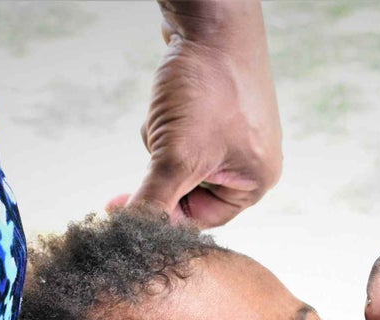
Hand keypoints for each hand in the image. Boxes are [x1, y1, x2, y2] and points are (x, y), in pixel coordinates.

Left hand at [125, 0, 281, 227]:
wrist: (211, 20)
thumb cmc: (206, 87)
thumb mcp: (175, 156)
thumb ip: (153, 202)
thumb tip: (128, 237)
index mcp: (257, 181)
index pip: (200, 219)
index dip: (161, 215)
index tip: (123, 210)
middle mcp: (252, 161)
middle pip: (186, 189)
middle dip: (164, 169)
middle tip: (158, 145)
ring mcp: (236, 133)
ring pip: (178, 161)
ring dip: (161, 145)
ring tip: (168, 116)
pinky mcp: (217, 109)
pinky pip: (180, 134)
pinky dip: (166, 124)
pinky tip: (169, 102)